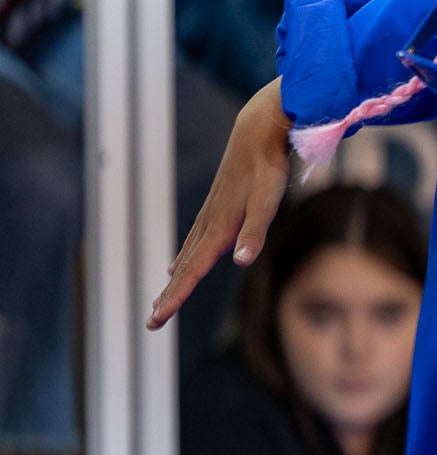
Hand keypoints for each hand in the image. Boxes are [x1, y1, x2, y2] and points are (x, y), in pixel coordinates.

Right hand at [149, 80, 289, 329]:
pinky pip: (194, 242)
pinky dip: (183, 259)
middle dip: (169, 296)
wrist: (257, 132)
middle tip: (152, 322)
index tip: (156, 318)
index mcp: (218, 229)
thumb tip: (239, 262)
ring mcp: (210, 216)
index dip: (175, 297)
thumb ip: (254, 233)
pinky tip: (177, 265)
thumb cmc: (266, 168)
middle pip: (184, 269)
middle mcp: (209, 225)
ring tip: (161, 302)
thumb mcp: (267, 202)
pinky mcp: (216, 209)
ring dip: (174, 281)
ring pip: (187, 257)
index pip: (192, 272)